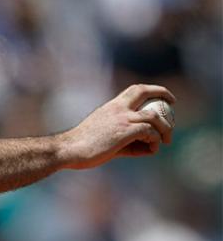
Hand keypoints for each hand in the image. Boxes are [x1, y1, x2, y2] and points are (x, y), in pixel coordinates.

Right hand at [60, 84, 175, 169]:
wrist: (68, 150)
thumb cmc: (83, 148)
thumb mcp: (106, 137)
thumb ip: (128, 138)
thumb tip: (147, 147)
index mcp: (111, 106)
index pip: (134, 90)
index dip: (151, 90)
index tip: (161, 97)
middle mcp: (117, 108)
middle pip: (143, 91)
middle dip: (162, 93)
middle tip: (172, 103)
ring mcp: (121, 119)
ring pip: (154, 116)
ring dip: (165, 127)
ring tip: (166, 140)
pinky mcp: (124, 131)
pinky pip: (149, 131)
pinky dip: (155, 139)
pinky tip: (152, 148)